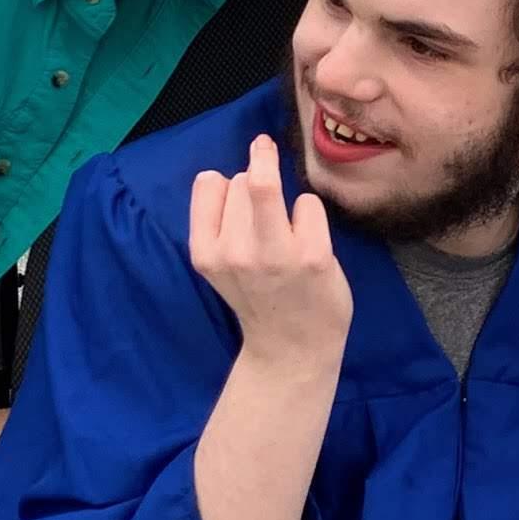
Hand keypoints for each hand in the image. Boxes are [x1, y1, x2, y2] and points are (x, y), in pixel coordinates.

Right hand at [190, 135, 352, 369]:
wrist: (292, 348)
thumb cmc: (258, 296)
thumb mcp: (219, 263)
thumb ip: (217, 221)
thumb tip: (232, 171)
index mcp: (206, 253)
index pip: (208, 182)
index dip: (226, 184)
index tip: (240, 199)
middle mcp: (235, 252)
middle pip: (241, 180)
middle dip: (255, 191)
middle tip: (267, 230)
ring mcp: (275, 254)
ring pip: (269, 183)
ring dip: (282, 200)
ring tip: (286, 236)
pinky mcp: (313, 255)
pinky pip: (307, 202)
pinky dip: (309, 215)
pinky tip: (308, 244)